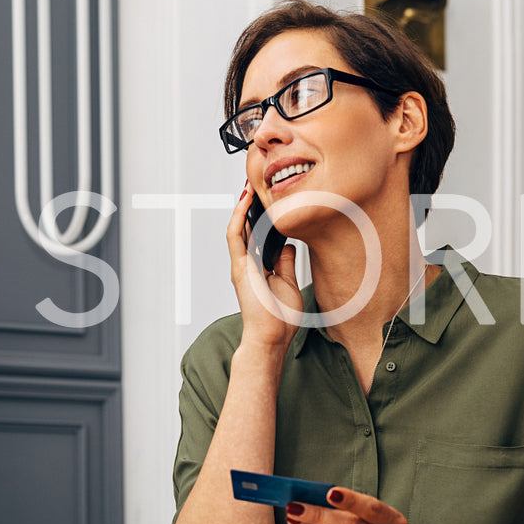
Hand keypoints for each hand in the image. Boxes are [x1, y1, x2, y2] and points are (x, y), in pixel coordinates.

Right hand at [227, 186, 301, 348]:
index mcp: (258, 267)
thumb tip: (287, 245)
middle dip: (250, 208)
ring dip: (242, 207)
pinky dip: (239, 217)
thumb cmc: (279, 318)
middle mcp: (246, 264)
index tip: (269, 200)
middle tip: (256, 186)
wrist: (271, 337)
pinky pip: (235, 236)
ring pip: (238, 228)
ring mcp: (241, 265)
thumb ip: (285, 263)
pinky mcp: (239, 267)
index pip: (258, 236)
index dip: (261, 217)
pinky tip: (245, 202)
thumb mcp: (289, 283)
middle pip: (246, 229)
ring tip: (248, 187)